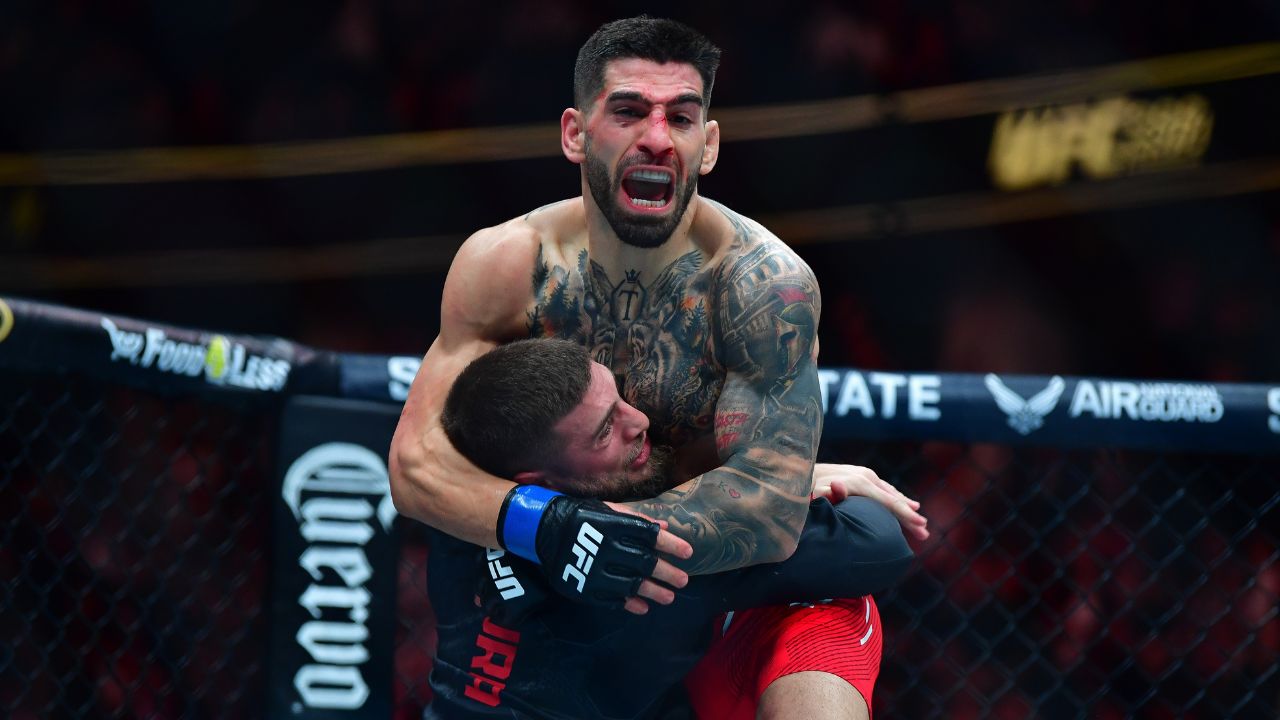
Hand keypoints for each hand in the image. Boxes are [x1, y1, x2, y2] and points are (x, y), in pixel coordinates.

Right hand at [475, 547, 550, 626]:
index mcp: (510, 609)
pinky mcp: (483, 561)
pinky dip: (483, 569)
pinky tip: (489, 569)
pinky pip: (479, 567)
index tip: (510, 616)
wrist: (533, 550)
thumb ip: (538, 606)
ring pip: (479, 590)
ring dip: (484, 592)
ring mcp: (486, 578)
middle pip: (488, 608)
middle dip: (493, 608)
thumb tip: (540, 611)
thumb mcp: (545, 596)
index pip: (504, 622)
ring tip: (491, 590)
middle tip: (498, 604)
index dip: (507, 619)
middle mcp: (494, 597)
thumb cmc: (542, 576)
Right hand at [534, 495, 689, 610]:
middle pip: (645, 563)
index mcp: (614, 525)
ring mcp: (596, 570)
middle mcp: (607, 548)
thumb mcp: (607, 510)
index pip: (649, 535)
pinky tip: (643, 606)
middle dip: (667, 572)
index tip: (688, 552)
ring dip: (654, 592)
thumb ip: (635, 519)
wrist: (543, 530)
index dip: (671, 544)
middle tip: (683, 580)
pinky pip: (612, 599)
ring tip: (669, 598)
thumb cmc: (581, 517)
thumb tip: (663, 527)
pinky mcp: (585, 588)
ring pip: (632, 585)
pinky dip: (629, 603)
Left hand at [812, 464, 929, 540]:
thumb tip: (838, 488)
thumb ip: (826, 493)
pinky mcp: (861, 476)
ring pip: (891, 493)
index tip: (921, 525)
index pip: (888, 501)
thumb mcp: (813, 492)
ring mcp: (864, 474)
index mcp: (859, 483)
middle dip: (910, 515)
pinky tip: (904, 505)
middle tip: (925, 532)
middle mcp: (865, 476)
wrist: (799, 469)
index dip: (905, 514)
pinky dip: (896, 499)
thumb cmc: (806, 487)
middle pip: (894, 498)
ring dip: (906, 508)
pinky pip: (884, 490)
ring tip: (919, 522)